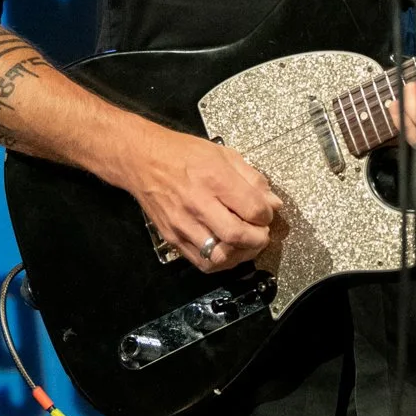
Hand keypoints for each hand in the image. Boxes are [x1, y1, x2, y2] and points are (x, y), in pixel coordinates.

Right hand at [117, 121, 283, 272]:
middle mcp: (197, 203)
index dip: (266, 215)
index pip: (252, 209)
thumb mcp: (223, 154)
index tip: (266, 213)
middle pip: (237, 235)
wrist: (142, 160)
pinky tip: (226, 250)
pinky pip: (200, 261)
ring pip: (219, 255)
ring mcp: (182, 223)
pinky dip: (219, 261)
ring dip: (240, 254)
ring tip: (245, 244)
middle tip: (261, 233)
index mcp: (213, 178)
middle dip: (258, 238)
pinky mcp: (172, 237)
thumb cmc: (183, 154)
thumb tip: (272, 203)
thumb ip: (252, 178)